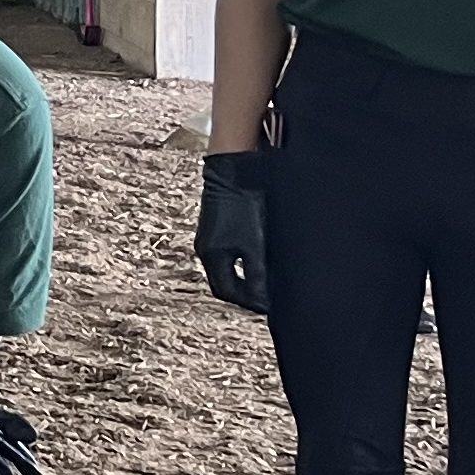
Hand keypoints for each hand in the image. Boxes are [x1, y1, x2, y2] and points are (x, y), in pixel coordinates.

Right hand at [195, 149, 272, 314]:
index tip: (268, 305)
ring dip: (244, 276)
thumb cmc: (243, 204)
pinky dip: (242, 262)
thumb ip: (257, 275)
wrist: (234, 169)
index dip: (248, 302)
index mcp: (211, 256)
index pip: (226, 292)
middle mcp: (205, 248)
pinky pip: (228, 253)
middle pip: (225, 281)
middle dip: (245, 292)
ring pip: (226, 267)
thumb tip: (262, 302)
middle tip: (269, 296)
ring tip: (267, 278)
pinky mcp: (218, 225)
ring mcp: (210, 236)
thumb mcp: (255, 244)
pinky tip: (259, 256)